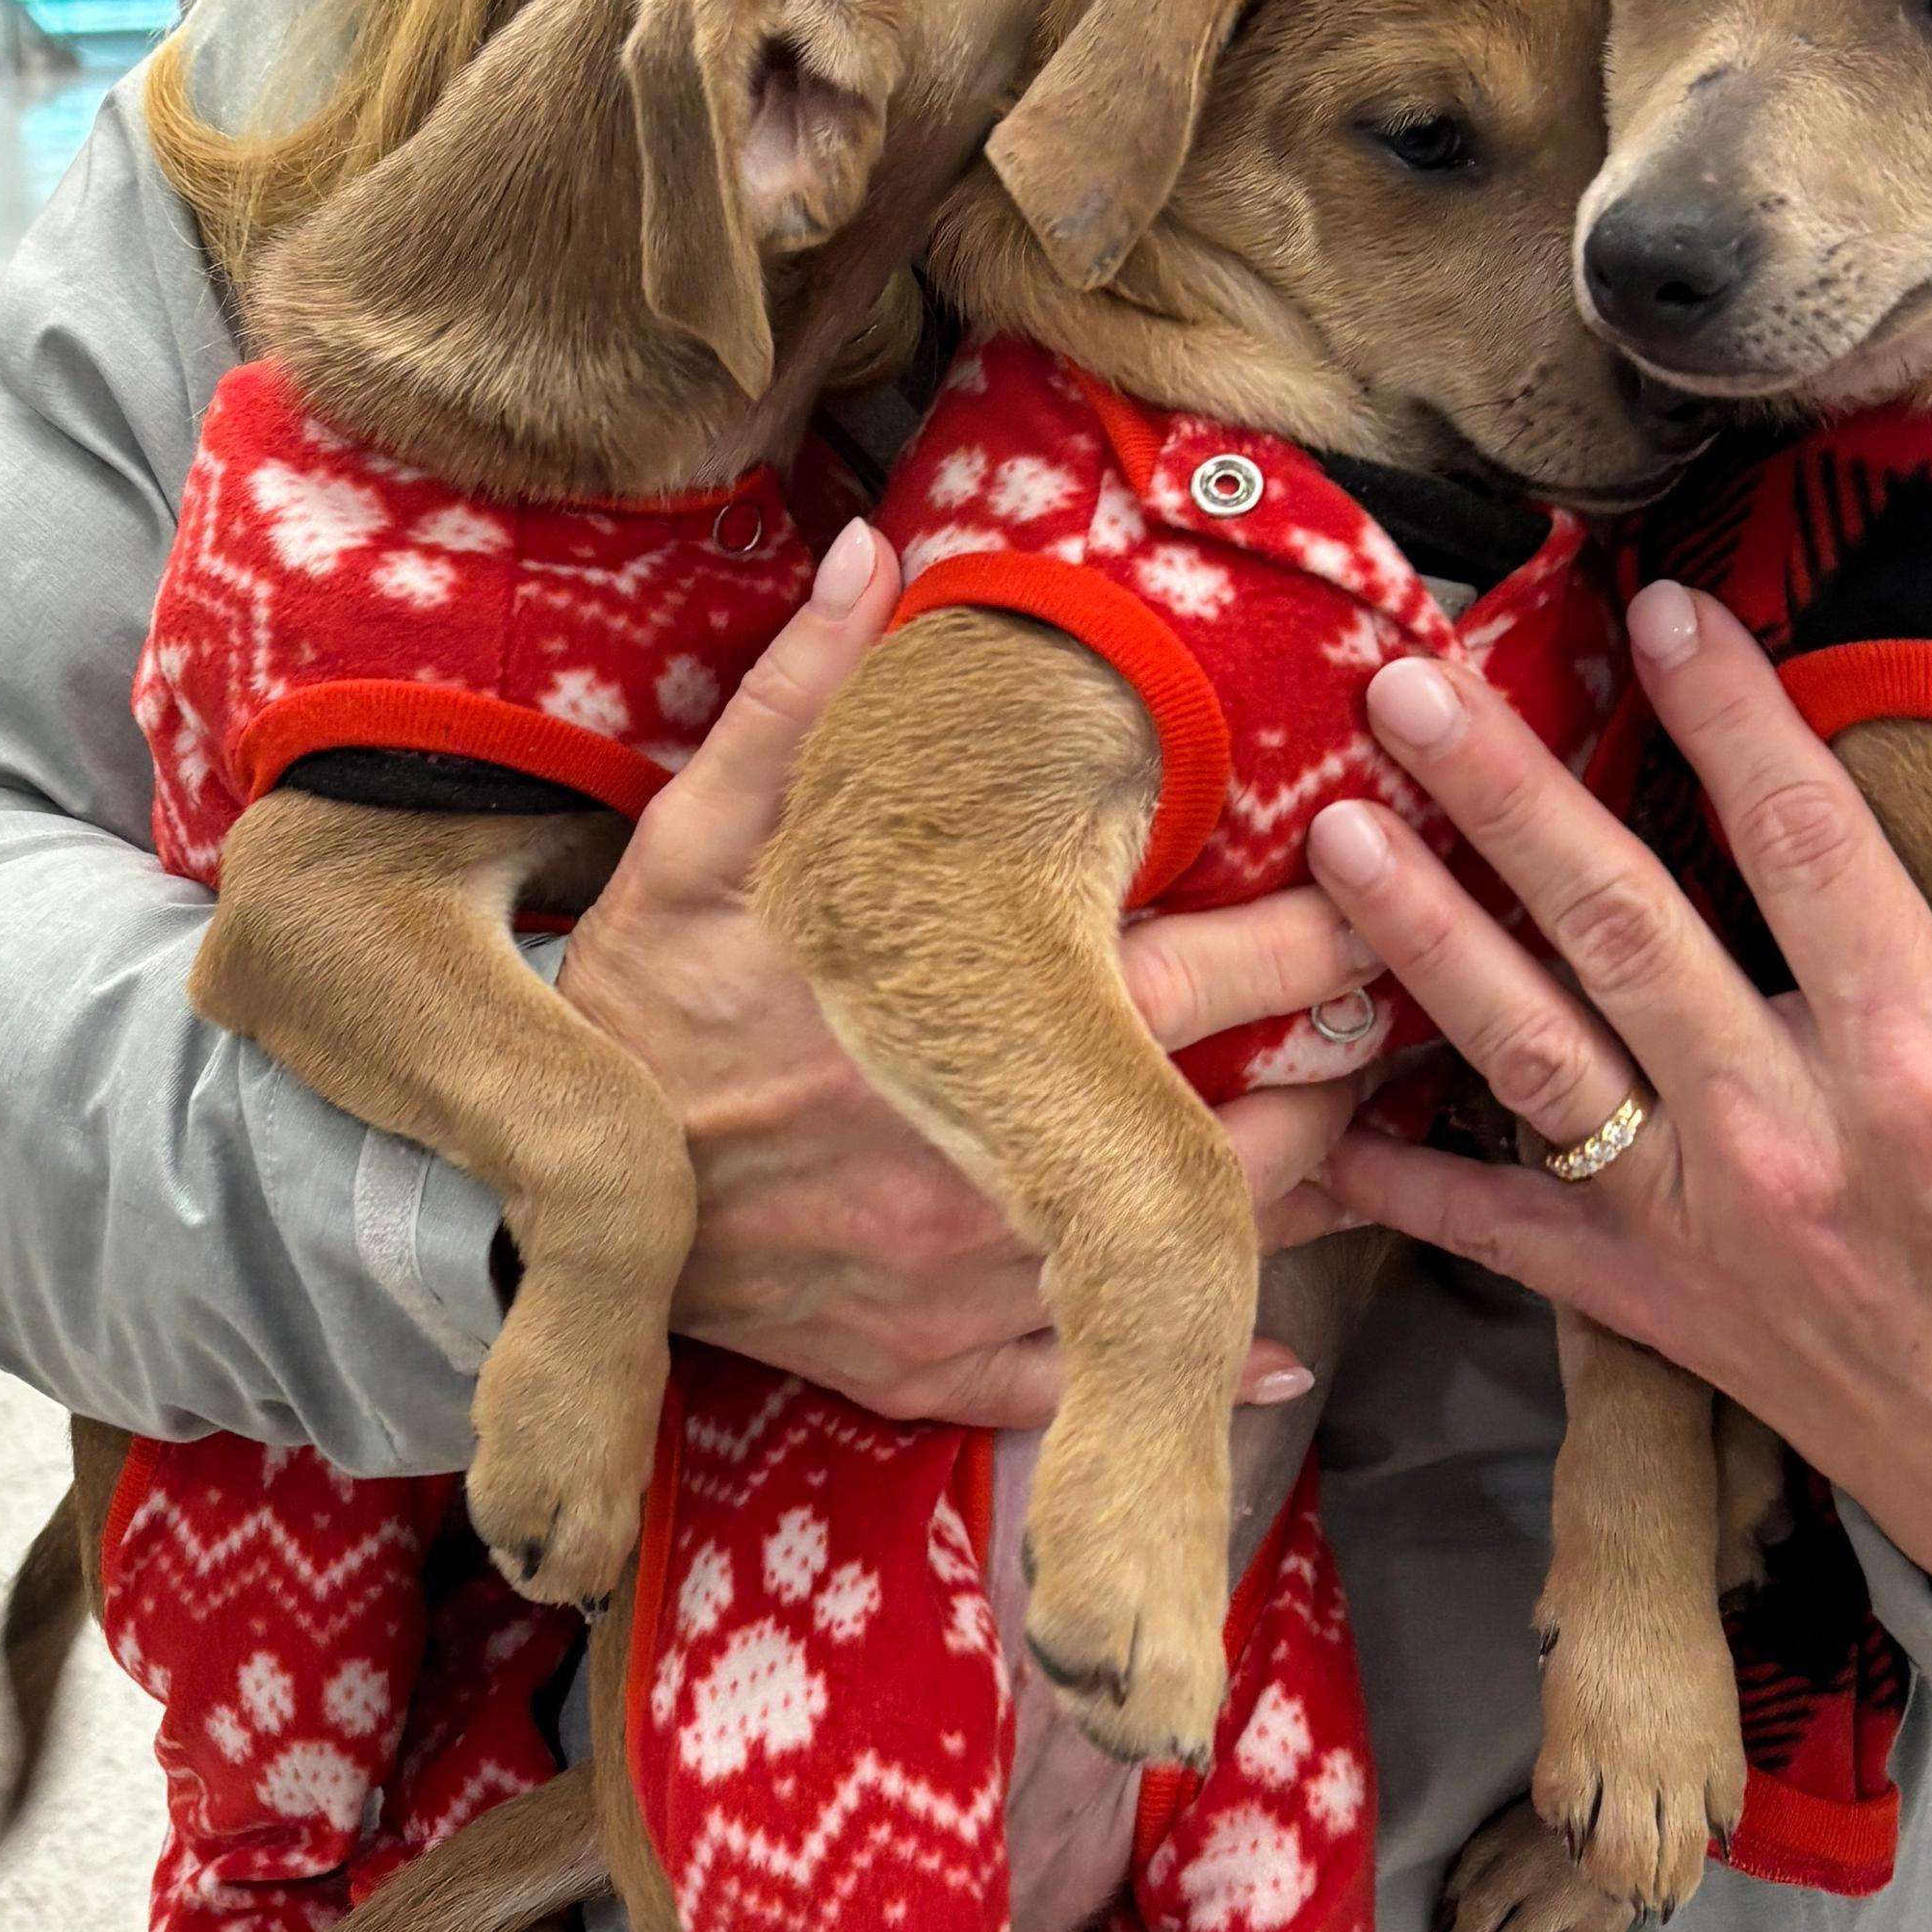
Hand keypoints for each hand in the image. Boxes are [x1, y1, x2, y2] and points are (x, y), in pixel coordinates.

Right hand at [557, 521, 1374, 1427]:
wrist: (531, 1204)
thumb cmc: (628, 1012)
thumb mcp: (693, 845)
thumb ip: (796, 703)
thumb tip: (875, 556)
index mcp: (975, 1023)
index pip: (1212, 978)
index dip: (1323, 936)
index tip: (1384, 889)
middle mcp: (996, 1164)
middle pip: (1239, 1133)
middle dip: (1338, 1077)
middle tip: (1400, 1024)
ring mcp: (967, 1282)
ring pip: (1186, 1261)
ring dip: (1291, 1208)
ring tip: (1359, 1148)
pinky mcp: (923, 1365)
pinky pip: (1087, 1374)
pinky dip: (1182, 1368)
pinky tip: (1254, 1351)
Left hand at [1306, 582, 1931, 1625]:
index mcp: (1930, 1057)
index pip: (1805, 839)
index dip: (1726, 713)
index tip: (1657, 605)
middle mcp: (1791, 1129)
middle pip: (1619, 921)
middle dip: (1501, 792)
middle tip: (1403, 684)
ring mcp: (1704, 1221)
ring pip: (1531, 1049)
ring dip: (1422, 935)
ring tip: (1332, 827)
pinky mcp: (1654, 1302)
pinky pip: (1502, 1227)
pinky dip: (1405, 1173)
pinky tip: (1316, 1104)